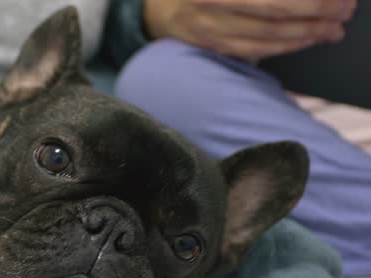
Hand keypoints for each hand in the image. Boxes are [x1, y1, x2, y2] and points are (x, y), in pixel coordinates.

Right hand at [143, 0, 356, 59]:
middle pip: (275, 11)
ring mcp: (208, 27)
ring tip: (331, 29)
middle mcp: (212, 2)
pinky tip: (305, 39)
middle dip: (315, 13)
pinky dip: (285, 45)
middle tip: (343, 12)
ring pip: (267, 34)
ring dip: (306, 33)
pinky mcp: (210, 46)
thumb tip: (304, 0)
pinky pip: (254, 49)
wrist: (158, 6)